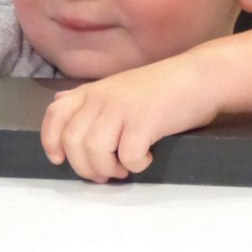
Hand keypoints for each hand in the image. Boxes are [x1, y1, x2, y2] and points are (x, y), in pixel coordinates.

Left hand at [40, 53, 219, 181]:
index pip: (55, 115)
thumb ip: (88, 98)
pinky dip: (136, 165)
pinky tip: (147, 158)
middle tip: (104, 174)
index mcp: (92, 92)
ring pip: (94, 150)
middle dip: (84, 166)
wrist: (200, 77)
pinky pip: (128, 155)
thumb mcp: (116, 87)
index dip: (51, 141)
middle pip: (73, 141)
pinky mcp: (145, 120)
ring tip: (123, 168)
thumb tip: (59, 102)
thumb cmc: (160, 88)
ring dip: (107, 169)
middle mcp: (101, 98)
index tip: (59, 160)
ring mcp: (122, 108)